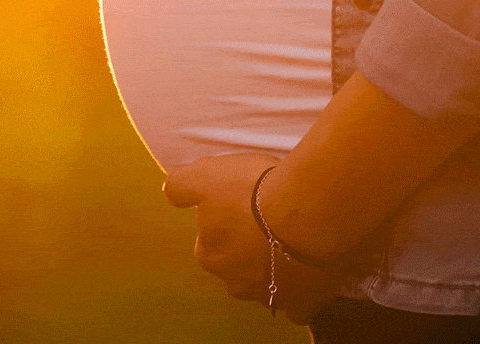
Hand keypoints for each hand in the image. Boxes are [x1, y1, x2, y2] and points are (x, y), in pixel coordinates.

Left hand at [162, 153, 343, 324]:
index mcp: (210, 256)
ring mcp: (270, 296)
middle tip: (268, 219)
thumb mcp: (205, 174)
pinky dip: (300, 291)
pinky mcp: (303, 303)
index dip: (225, 220)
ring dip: (274, 266)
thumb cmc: (254, 192)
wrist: (309, 211)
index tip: (242, 203)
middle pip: (237, 265)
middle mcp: (235, 283)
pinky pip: (297, 304)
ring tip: (292, 238)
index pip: (209, 241)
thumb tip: (170, 191)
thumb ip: (181, 185)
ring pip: (265, 284)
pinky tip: (307, 271)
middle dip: (247, 247)